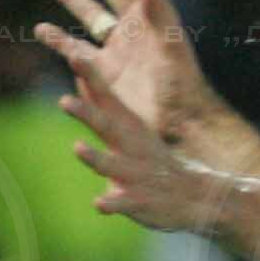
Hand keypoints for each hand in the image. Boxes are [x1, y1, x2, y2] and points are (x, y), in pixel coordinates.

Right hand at [37, 0, 211, 140]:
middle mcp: (133, 26)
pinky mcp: (104, 71)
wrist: (177, 122)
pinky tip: (41, 30)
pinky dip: (58, 39)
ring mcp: (117, 47)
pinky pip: (75, 49)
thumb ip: (159, 12)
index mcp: (151, 13)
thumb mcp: (172, 46)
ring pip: (88, 13)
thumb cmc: (183, 84)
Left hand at [55, 36, 229, 236]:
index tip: (73, 56)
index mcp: (129, 129)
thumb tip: (81, 83)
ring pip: (113, 165)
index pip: (107, 98)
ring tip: (77, 148)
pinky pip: (123, 203)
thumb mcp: (133, 131)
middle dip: (87, 114)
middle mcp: (132, 147)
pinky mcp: (140, 201)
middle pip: (107, 127)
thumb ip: (106, 110)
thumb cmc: (153, 161)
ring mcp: (136, 174)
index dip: (91, 78)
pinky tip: (99, 204)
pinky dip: (112, 203)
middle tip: (63, 101)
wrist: (195, 197)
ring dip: (96, 157)